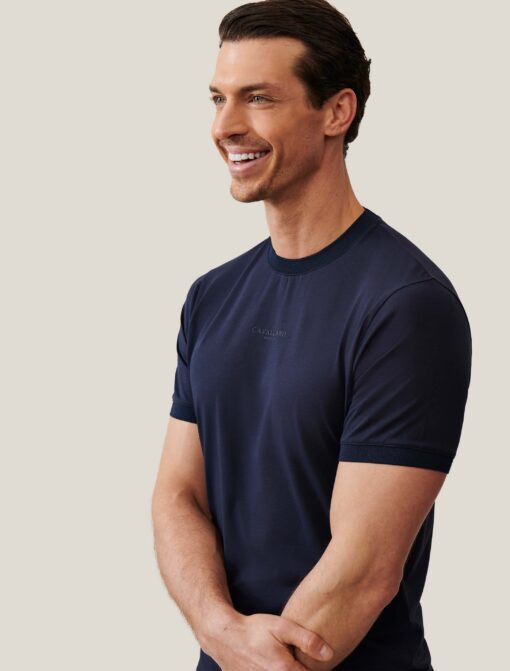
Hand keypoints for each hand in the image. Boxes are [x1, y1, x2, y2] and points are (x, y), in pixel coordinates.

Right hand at [203, 612, 333, 670]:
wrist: (226, 637)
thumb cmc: (255, 630)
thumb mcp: (282, 627)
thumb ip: (307, 640)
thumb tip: (329, 654)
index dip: (318, 670)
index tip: (318, 663)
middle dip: (302, 670)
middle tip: (297, 659)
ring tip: (284, 660)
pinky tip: (272, 664)